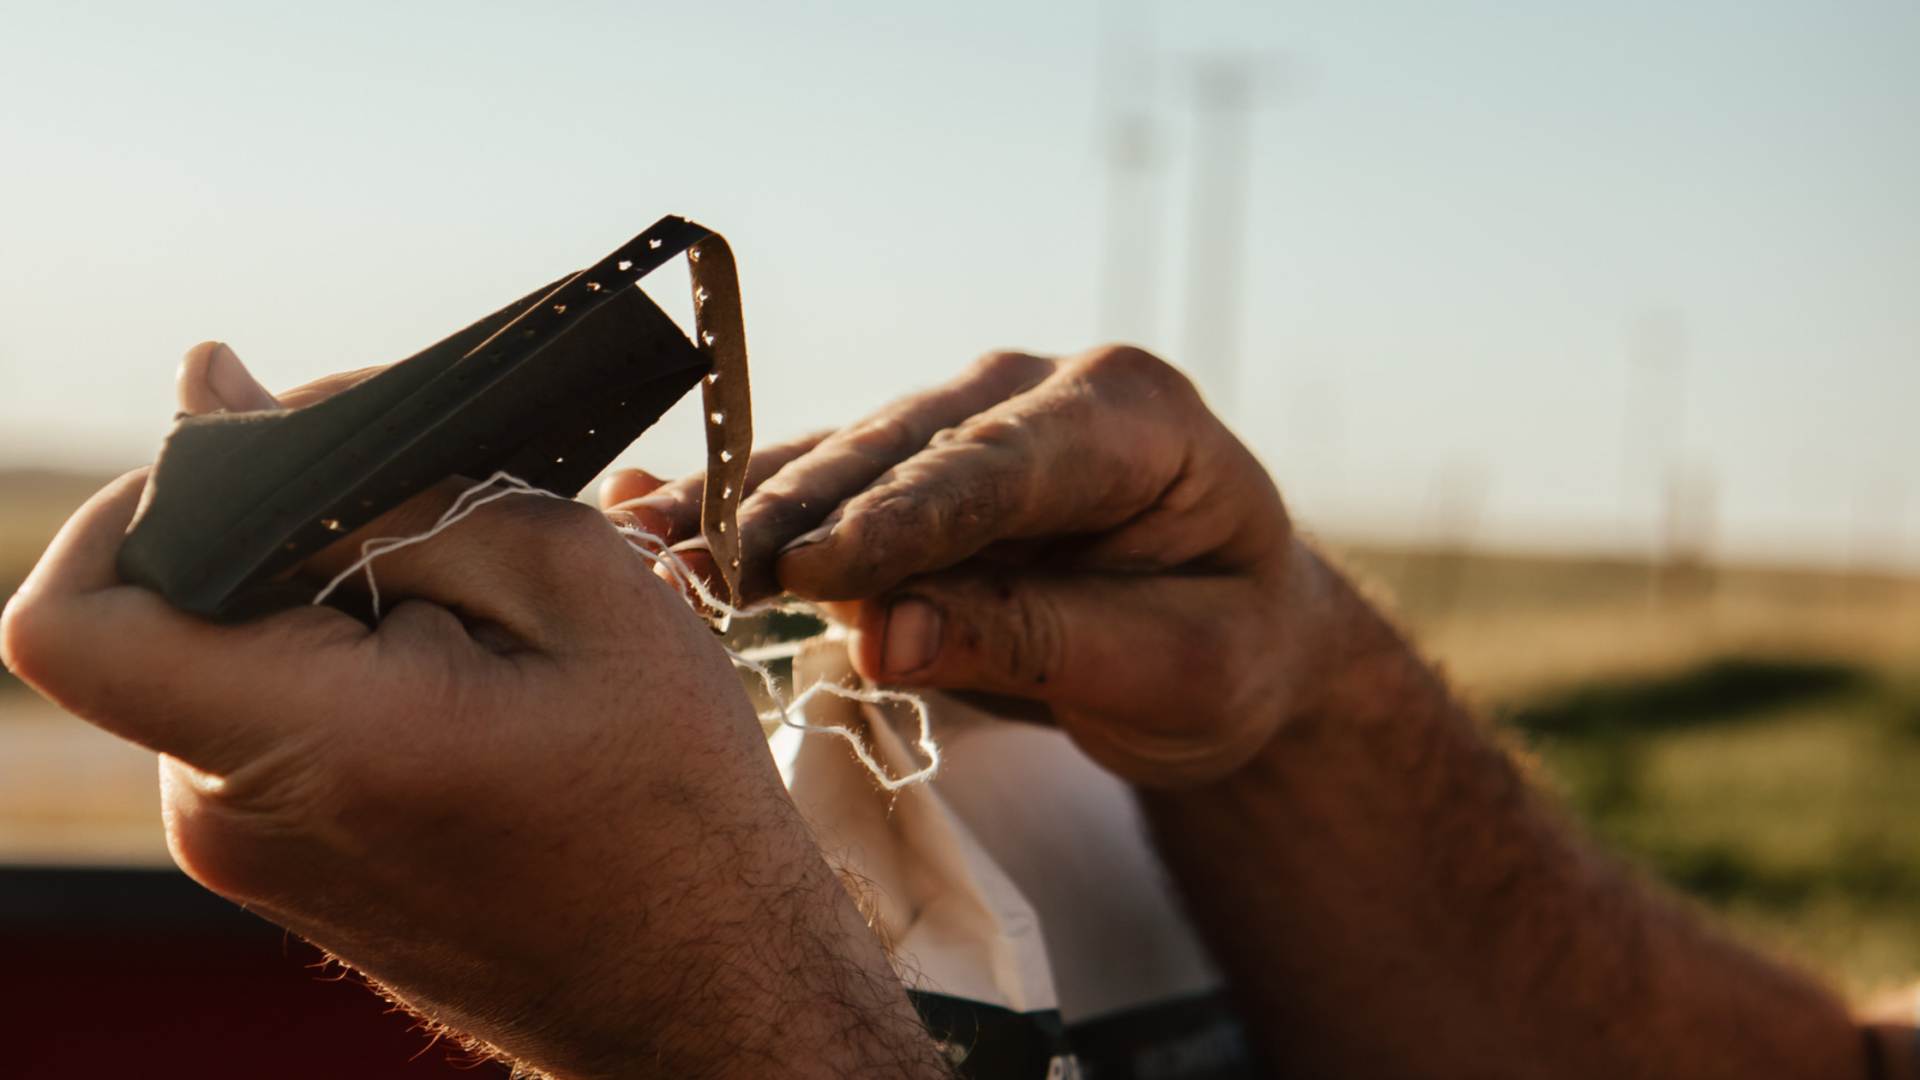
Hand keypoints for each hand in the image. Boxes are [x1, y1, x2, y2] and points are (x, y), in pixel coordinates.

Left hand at [2, 344, 943, 1078]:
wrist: (701, 986)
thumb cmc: (673, 804)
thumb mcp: (586, 592)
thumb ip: (403, 482)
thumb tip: (228, 389)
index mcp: (312, 748)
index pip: (78, 620)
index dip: (133, 507)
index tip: (257, 452)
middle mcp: (239, 822)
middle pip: (175, 612)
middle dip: (301, 534)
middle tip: (464, 536)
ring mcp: (254, 858)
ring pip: (230, 657)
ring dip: (343, 601)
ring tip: (498, 631)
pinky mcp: (289, 870)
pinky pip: (269, 720)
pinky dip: (356, 667)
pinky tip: (480, 684)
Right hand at [605, 346, 1319, 787]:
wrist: (1225, 632)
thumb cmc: (1222, 647)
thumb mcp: (1175, 668)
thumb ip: (1042, 640)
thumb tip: (888, 633)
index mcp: (1133, 414)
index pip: (1001, 464)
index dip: (903, 517)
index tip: (816, 572)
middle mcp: (1033, 390)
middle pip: (901, 451)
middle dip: (798, 515)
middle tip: (699, 576)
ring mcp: (964, 418)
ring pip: (841, 461)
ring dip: (746, 512)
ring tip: (646, 548)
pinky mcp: (909, 464)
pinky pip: (820, 483)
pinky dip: (743, 509)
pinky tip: (654, 520)